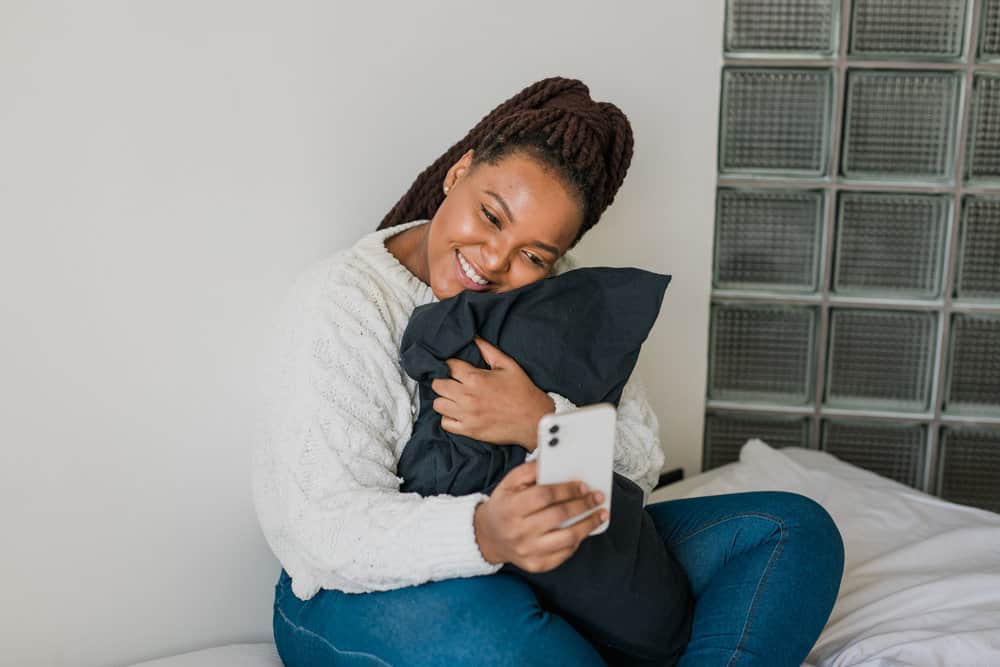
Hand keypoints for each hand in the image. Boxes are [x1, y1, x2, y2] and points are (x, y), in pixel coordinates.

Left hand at [431, 336, 554, 449]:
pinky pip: (445, 423)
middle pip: (438, 385)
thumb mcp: (507, 364)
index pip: (448, 365)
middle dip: (443, 380)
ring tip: (454, 397)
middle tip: (452, 381)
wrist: (534, 419)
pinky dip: (448, 417)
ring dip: (444, 399)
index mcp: (475, 378)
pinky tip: (457, 412)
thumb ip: (487, 350)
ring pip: (438, 404)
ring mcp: (467, 415)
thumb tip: (473, 337)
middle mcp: (467, 396)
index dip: (450, 364)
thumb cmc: (522, 390)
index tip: (455, 366)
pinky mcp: (469, 430)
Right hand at [473, 460, 608, 569]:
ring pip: (567, 538)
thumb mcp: (509, 482)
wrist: (488, 536)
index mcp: (510, 508)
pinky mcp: (536, 565)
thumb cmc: (504, 506)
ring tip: (601, 514)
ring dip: (588, 524)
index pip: (544, 496)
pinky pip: (564, 554)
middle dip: (583, 505)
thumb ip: (531, 470)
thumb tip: (556, 462)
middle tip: (598, 497)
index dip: (567, 489)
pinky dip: (578, 540)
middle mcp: (518, 532)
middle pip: (559, 516)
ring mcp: (528, 551)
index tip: (583, 485)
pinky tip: (584, 529)